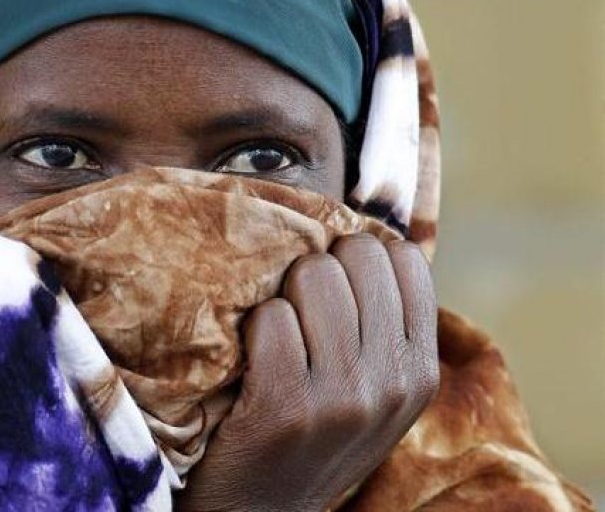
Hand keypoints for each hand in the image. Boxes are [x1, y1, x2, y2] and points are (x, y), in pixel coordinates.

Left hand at [175, 234, 439, 510]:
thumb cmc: (311, 435)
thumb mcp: (373, 393)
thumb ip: (382, 328)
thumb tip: (368, 235)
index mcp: (420, 372)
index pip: (402, 257)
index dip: (358, 255)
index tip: (335, 284)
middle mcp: (392, 383)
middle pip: (356, 255)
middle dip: (318, 267)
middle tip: (298, 309)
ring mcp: (342, 397)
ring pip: (312, 276)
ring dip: (282, 295)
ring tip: (275, 336)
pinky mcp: (286, 407)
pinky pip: (270, 316)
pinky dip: (251, 327)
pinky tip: (251, 361)